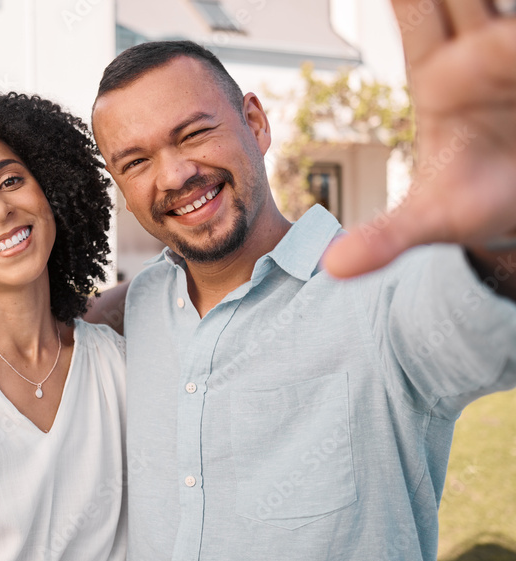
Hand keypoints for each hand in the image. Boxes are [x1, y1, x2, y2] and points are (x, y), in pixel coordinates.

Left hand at [323, 0, 515, 277]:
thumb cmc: (477, 204)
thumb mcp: (430, 221)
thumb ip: (384, 238)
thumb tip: (329, 268)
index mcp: (440, 79)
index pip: (418, 16)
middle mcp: (479, 56)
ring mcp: (512, 58)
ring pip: (501, 8)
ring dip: (494, 6)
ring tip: (492, 15)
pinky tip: (512, 27)